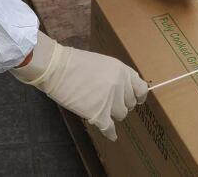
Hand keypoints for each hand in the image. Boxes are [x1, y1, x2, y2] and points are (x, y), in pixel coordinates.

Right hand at [11, 31, 146, 140]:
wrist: (57, 68)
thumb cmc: (76, 63)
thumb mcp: (103, 63)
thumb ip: (116, 76)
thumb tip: (123, 90)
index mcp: (123, 71)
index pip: (140, 88)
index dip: (137, 96)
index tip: (135, 99)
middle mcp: (120, 86)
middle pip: (130, 104)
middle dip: (120, 103)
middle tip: (108, 101)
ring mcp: (111, 101)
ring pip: (120, 115)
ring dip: (112, 113)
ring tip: (100, 108)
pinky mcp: (99, 114)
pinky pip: (110, 129)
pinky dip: (110, 133)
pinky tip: (111, 135)